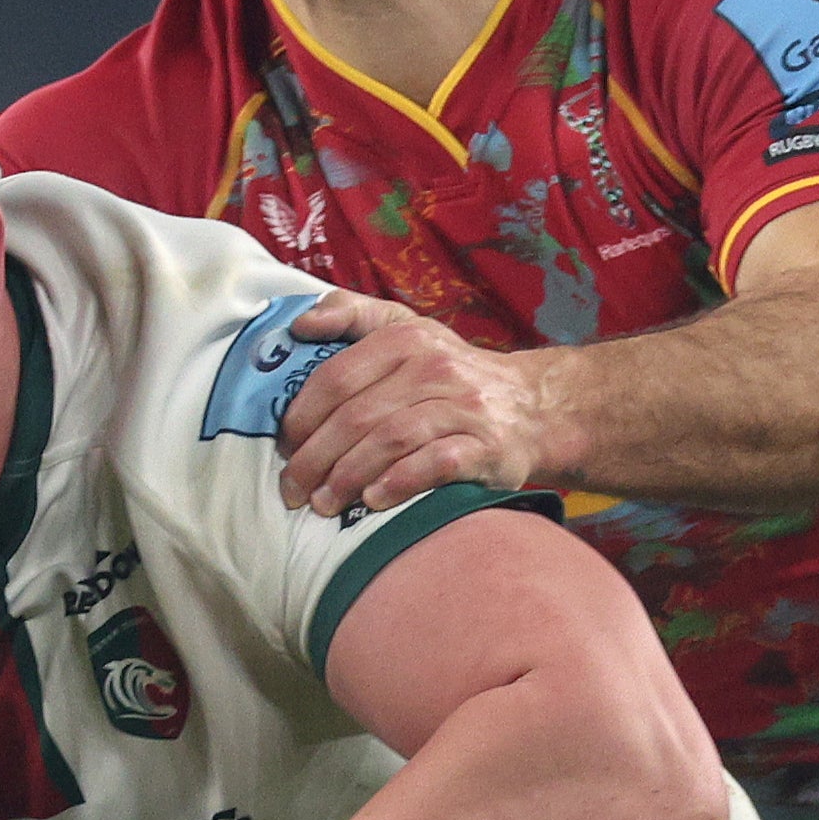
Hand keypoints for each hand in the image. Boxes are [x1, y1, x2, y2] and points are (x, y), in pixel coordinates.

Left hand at [277, 287, 563, 519]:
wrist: (534, 407)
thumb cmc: (453, 374)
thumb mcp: (407, 329)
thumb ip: (352, 315)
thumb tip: (299, 325)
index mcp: (406, 338)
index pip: (337, 377)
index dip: (303, 415)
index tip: (284, 446)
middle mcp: (435, 368)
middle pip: (358, 416)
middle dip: (316, 457)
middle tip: (293, 489)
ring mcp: (463, 407)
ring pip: (391, 440)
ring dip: (348, 476)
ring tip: (324, 504)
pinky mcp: (487, 446)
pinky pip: (435, 465)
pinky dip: (398, 483)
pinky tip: (372, 501)